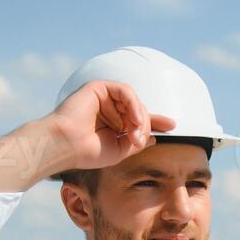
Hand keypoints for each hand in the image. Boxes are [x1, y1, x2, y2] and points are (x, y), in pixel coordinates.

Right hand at [49, 79, 176, 170]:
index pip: (138, 119)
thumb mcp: (120, 150)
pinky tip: (132, 119)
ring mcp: (104, 98)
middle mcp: (109, 109)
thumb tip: (153, 137)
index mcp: (113, 123)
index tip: (173, 126)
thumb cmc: (88, 152)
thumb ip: (137, 142)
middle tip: (137, 141)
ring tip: (134, 134)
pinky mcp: (98, 88)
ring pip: (134, 102)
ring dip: (139, 118)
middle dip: (144, 126)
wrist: (66, 146)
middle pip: (139, 111)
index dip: (156, 121)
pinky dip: (133, 105)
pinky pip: (125, 91)